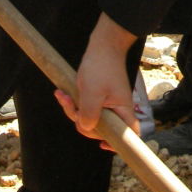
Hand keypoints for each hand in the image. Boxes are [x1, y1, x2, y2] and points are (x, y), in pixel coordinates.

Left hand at [53, 13, 137, 149]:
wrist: (101, 46)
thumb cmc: (101, 67)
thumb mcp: (92, 93)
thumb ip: (90, 114)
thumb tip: (87, 129)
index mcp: (123, 111)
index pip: (129, 135)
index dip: (118, 144)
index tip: (102, 145)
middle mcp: (116, 110)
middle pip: (101, 129)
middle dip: (82, 121)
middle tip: (71, 106)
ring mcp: (106, 104)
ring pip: (88, 118)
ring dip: (72, 109)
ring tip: (62, 95)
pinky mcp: (96, 97)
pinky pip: (83, 107)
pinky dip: (72, 103)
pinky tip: (62, 94)